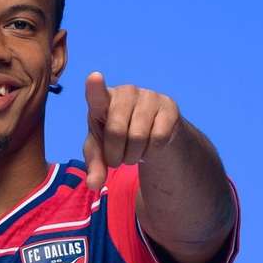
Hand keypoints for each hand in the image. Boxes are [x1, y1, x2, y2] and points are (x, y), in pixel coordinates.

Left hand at [82, 71, 183, 190]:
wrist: (152, 133)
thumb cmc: (117, 138)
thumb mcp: (101, 152)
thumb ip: (95, 166)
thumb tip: (93, 185)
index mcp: (103, 101)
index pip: (97, 95)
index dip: (95, 88)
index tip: (94, 77)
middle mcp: (126, 92)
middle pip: (116, 131)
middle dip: (116, 154)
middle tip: (118, 158)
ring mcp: (149, 96)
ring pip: (139, 137)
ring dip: (134, 155)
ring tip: (134, 151)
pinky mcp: (169, 106)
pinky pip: (158, 138)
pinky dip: (152, 150)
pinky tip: (151, 144)